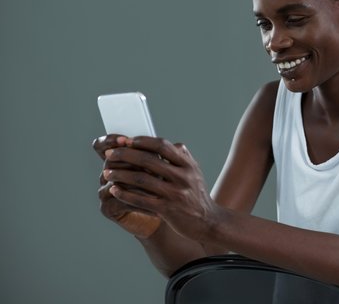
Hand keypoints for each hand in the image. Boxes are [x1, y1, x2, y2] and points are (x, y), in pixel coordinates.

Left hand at [102, 136, 218, 242]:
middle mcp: (183, 177)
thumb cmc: (198, 195)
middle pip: (148, 160)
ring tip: (107, 172)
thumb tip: (173, 143)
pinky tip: (114, 190)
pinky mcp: (168, 210)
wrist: (208, 221)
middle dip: (125, 155)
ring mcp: (175, 194)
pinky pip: (141, 200)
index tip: (125, 140)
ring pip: (141, 179)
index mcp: (188, 165)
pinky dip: (125, 194)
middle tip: (109, 154)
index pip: (162, 146)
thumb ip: (184, 157)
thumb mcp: (196, 173)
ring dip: (120, 174)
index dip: (142, 141)